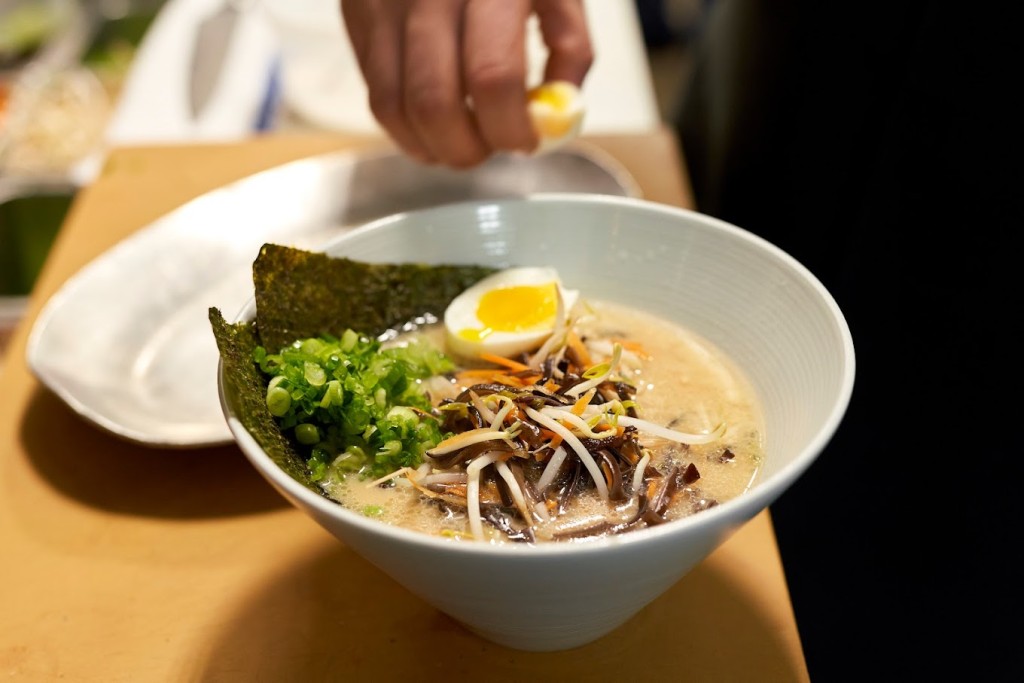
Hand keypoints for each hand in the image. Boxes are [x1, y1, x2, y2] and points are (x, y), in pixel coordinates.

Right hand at [340, 0, 592, 167]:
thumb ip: (569, 50)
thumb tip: (553, 119)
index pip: (493, 77)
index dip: (509, 128)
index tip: (524, 142)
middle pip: (434, 101)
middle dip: (466, 148)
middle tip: (489, 150)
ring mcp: (384, 1)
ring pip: (393, 106)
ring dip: (430, 146)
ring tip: (460, 144)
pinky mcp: (357, 12)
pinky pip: (374, 91)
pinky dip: (404, 126)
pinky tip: (431, 125)